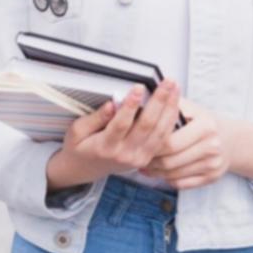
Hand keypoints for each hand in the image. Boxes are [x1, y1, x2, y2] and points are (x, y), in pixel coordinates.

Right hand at [46, 80, 180, 189]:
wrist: (85, 170)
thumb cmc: (80, 147)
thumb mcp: (77, 131)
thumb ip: (95, 118)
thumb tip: (111, 104)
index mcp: (105, 147)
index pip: (121, 124)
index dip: (131, 105)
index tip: (139, 87)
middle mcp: (125, 154)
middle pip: (146, 126)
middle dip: (159, 101)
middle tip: (167, 82)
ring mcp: (138, 158)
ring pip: (159, 132)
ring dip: (169, 108)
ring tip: (174, 88)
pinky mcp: (146, 158)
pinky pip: (163, 139)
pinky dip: (170, 121)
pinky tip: (175, 104)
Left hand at [146, 94, 229, 189]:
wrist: (230, 139)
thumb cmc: (202, 121)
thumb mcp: (190, 108)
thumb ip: (169, 105)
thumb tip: (144, 101)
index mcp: (205, 126)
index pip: (170, 142)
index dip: (151, 145)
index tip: (139, 143)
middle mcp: (212, 146)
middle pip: (170, 161)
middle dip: (151, 161)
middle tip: (138, 157)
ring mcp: (213, 164)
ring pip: (174, 175)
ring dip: (156, 172)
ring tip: (145, 165)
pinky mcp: (212, 177)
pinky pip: (182, 184)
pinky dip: (167, 180)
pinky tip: (159, 173)